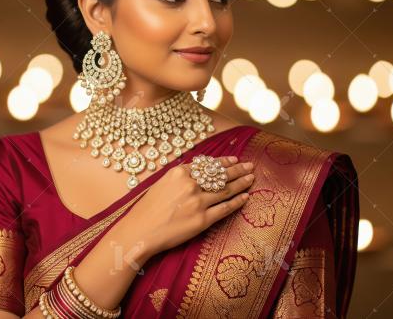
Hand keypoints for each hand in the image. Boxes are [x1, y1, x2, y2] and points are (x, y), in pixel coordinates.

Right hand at [119, 155, 254, 256]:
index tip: (234, 160)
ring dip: (241, 183)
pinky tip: (245, 197)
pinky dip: (237, 202)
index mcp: (179, 173)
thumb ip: (179, 177)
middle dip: (237, 170)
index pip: (207, 165)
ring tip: (251, 178)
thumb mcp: (161, 184)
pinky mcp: (202, 220)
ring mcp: (198, 202)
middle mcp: (190, 185)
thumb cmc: (147, 209)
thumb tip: (196, 172)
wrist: (140, 231)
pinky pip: (225, 208)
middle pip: (220, 175)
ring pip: (226, 190)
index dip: (223, 162)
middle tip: (250, 166)